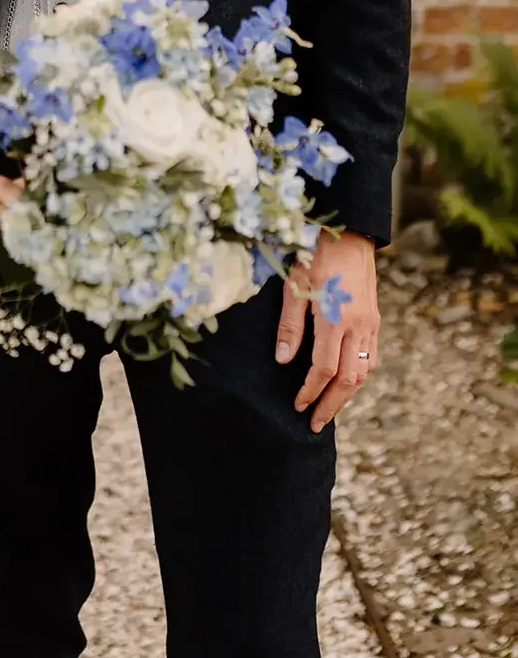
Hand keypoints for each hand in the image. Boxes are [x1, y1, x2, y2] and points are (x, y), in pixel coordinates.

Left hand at [275, 229, 379, 432]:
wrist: (350, 233)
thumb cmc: (314, 254)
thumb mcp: (294, 286)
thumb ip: (290, 326)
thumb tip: (283, 362)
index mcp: (335, 319)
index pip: (323, 369)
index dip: (310, 392)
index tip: (297, 406)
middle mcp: (357, 326)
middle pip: (348, 380)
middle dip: (331, 405)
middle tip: (315, 424)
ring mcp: (370, 324)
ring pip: (364, 372)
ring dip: (347, 395)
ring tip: (329, 409)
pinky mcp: (375, 320)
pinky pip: (371, 358)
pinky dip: (358, 377)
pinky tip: (345, 383)